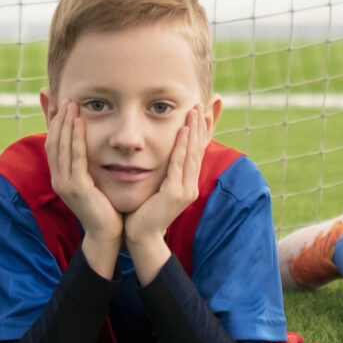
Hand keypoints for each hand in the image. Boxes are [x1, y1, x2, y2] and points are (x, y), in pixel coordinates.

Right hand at [46, 102, 122, 272]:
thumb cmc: (104, 206)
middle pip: (52, 142)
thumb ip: (87, 163)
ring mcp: (64, 183)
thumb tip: (88, 146)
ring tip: (71, 104)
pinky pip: (74, 157)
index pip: (52, 144)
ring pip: (60, 146)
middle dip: (58, 119)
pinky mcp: (76, 187)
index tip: (58, 104)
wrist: (107, 233)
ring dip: (65, 123)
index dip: (54, 124)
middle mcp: (57, 179)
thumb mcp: (92, 180)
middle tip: (65, 98)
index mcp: (60, 177)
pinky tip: (79, 123)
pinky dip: (75, 138)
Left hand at [124, 107, 207, 282]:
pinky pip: (178, 164)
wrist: (141, 236)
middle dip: (199, 127)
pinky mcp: (175, 193)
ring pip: (191, 154)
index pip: (195, 153)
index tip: (199, 113)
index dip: (199, 133)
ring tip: (194, 111)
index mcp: (187, 184)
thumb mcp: (157, 188)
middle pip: (197, 150)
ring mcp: (185, 190)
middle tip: (200, 105)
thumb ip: (163, 173)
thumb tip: (162, 157)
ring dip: (193, 131)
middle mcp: (190, 186)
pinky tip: (183, 131)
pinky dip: (182, 146)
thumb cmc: (144, 212)